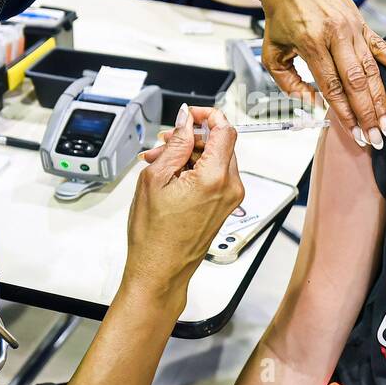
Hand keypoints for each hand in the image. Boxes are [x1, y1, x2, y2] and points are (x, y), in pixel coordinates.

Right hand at [124, 105, 244, 303]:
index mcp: (215, 178)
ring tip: (159, 161)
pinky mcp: (224, 206)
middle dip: (191, 136)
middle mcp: (230, 188)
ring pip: (216, 159)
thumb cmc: (155, 235)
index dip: (207, 114)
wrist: (159, 270)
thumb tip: (186, 120)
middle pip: (220, 143)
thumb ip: (176, 143)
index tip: (189, 114)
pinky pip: (214, 176)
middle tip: (164, 142)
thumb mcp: (155, 178)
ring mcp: (230, 198)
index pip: (225, 129)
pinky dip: (194, 169)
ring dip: (190, 153)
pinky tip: (171, 175)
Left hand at [255, 0, 385, 149]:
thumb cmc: (280, 15)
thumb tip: (313, 103)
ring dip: (381, 98)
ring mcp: (352, 27)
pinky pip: (380, 44)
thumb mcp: (272, 52)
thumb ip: (289, 82)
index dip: (346, 113)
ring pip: (371, 68)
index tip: (356, 133)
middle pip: (356, 82)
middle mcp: (336, 34)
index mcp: (311, 43)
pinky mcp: (361, 21)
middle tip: (378, 138)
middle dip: (368, 114)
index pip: (332, 86)